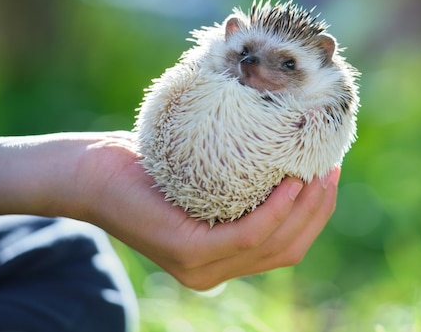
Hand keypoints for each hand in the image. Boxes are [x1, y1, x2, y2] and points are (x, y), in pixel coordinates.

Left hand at [71, 132, 338, 289]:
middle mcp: (215, 271)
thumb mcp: (208, 175)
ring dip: (306, 209)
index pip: (288, 245)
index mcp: (224, 257)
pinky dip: (276, 210)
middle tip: (331, 168)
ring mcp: (201, 267)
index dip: (317, 213)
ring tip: (318, 170)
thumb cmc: (150, 165)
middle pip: (290, 248)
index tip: (329, 173)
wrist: (89, 172)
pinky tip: (291, 181)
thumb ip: (244, 181)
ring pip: (275, 246)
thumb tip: (291, 149)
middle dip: (320, 210)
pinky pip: (247, 235)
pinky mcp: (186, 251)